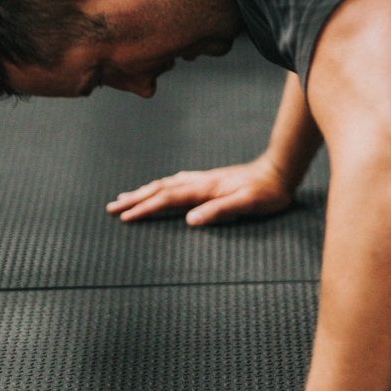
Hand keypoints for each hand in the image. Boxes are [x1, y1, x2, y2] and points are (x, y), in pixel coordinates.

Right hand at [106, 155, 295, 225]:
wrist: (279, 171)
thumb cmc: (267, 192)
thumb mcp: (247, 204)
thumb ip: (220, 211)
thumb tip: (191, 220)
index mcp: (204, 189)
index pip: (167, 199)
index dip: (145, 208)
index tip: (124, 217)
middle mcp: (199, 181)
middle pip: (160, 189)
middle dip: (135, 199)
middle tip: (111, 207)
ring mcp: (203, 180)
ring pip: (166, 185)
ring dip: (144, 192)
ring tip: (125, 197)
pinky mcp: (209, 181)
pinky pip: (176, 183)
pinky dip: (160, 187)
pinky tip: (159, 188)